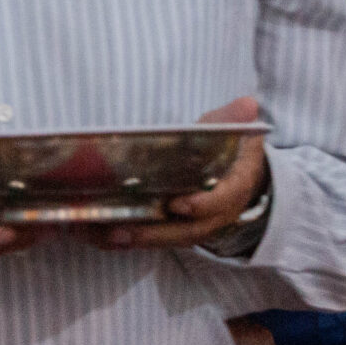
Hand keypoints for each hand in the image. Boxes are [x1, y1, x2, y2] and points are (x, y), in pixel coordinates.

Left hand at [86, 96, 267, 249]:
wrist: (239, 177)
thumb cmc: (230, 151)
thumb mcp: (233, 132)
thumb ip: (232, 121)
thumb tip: (248, 104)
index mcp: (233, 189)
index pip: (221, 201)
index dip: (202, 205)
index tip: (178, 204)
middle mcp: (216, 216)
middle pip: (188, 231)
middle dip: (156, 233)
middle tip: (124, 229)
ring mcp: (196, 227)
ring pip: (167, 239)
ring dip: (136, 239)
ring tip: (104, 235)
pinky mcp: (177, 231)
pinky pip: (153, 239)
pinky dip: (127, 240)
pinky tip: (97, 236)